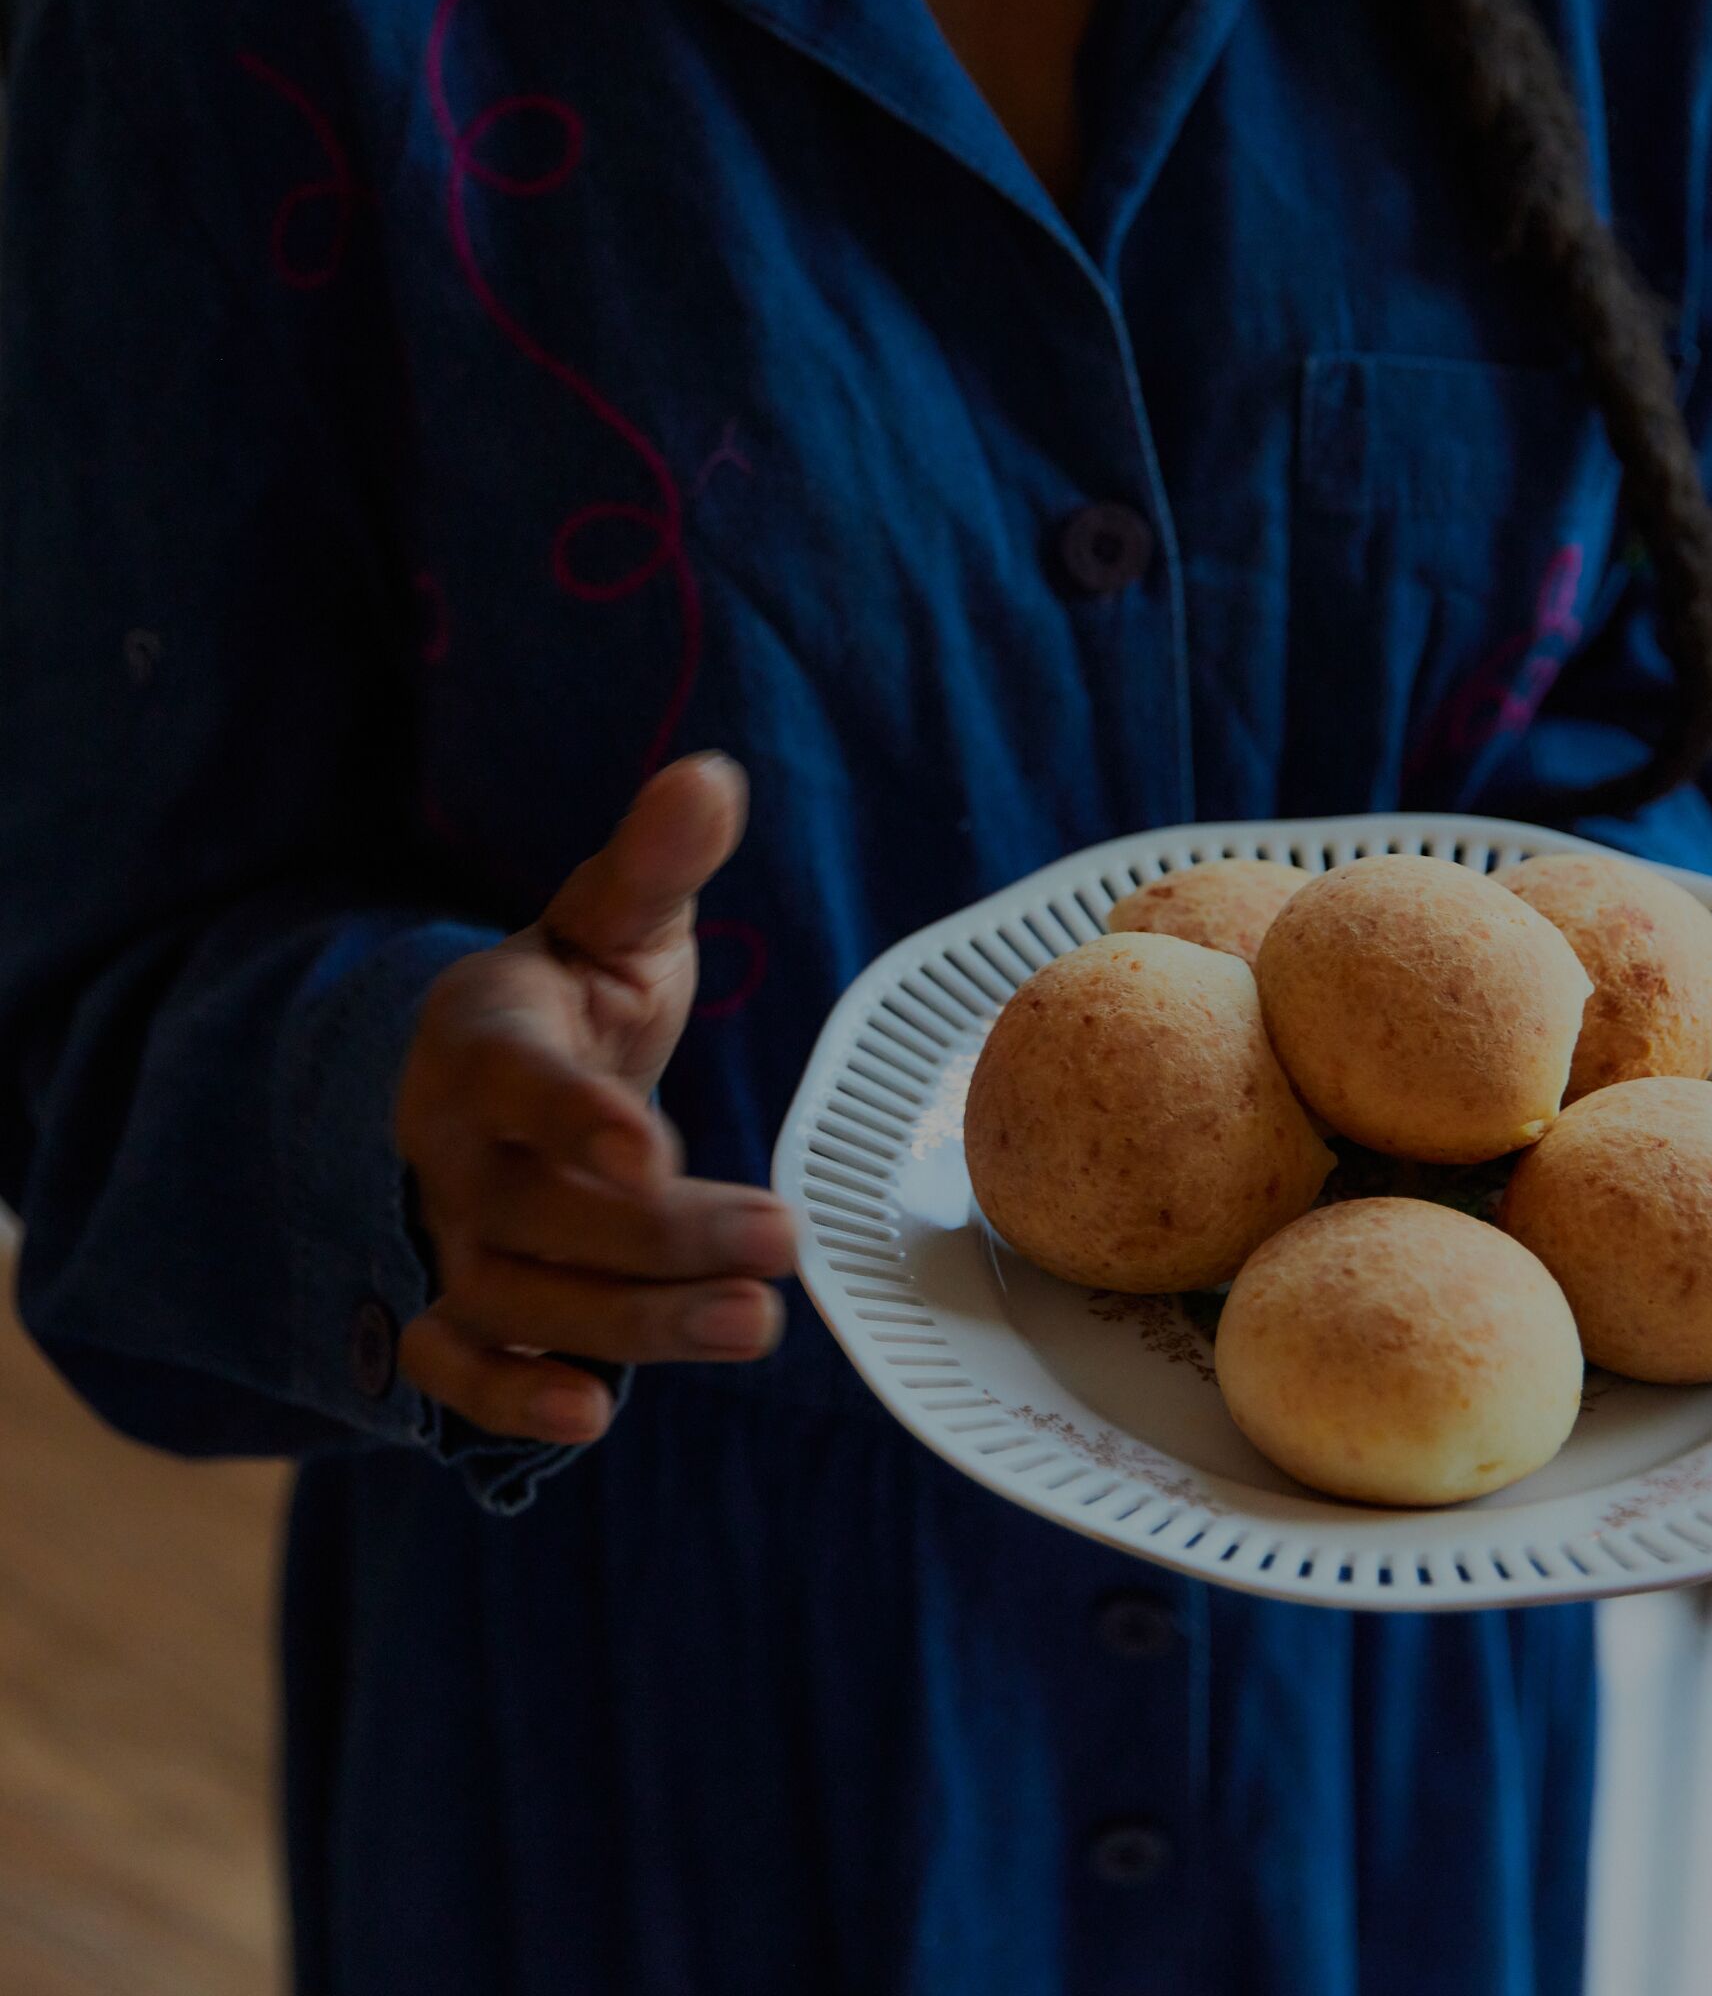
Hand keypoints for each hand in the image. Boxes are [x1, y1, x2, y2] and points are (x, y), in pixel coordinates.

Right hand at [394, 753, 794, 1446]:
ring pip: (518, 1299)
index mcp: (482, 1039)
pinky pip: (457, 1372)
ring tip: (753, 1325)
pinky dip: (509, 1403)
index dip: (577, 1114)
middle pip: (539, 1212)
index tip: (653, 1144)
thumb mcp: (610, 921)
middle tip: (783, 1238)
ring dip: (631, 1325)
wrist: (478, 1078)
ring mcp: (446, 1236)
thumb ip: (655, 862)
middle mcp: (451, 1148)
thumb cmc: (566, 996)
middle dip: (659, 1238)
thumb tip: (713, 775)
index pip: (517, 1079)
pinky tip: (594, 1417)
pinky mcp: (454, 1311)